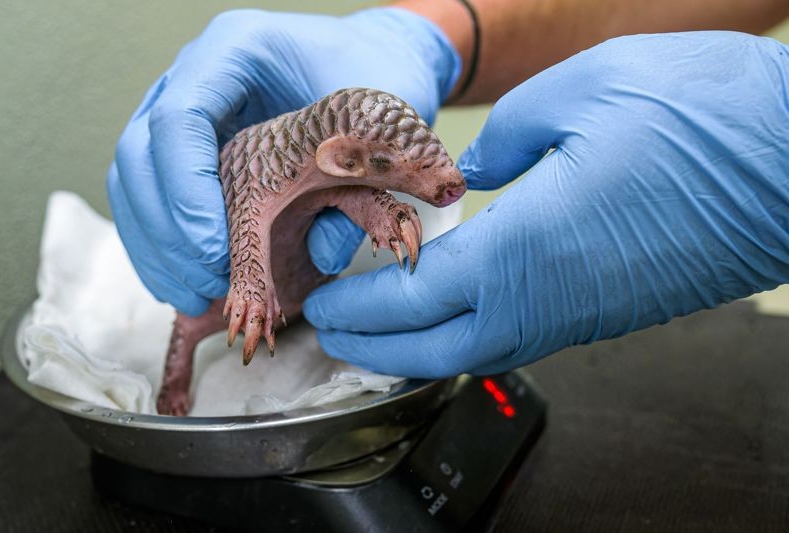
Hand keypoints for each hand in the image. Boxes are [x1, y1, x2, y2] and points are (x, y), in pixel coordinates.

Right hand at [107, 7, 459, 314]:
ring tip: (195, 295)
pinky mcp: (181, 145)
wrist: (364, 61)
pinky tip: (188, 280)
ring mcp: (178, 109)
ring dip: (157, 245)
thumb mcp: (380, 118)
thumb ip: (360, 177)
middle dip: (168, 229)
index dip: (188, 191)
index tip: (217, 251)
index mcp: (235, 50)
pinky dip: (160, 243)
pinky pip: (145, 195)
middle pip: (140, 152)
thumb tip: (325, 254)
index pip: (181, 117)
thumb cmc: (372, 75)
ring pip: (131, 179)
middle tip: (210, 281)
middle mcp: (194, 75)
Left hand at [303, 31, 788, 376]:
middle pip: (434, 350)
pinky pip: (518, 340)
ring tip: (381, 330)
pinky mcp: (609, 314)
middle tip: (335, 332)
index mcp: (523, 250)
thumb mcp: (582, 92)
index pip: (412, 297)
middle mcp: (545, 301)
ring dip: (416, 349)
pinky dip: (467, 337)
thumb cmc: (700, 118)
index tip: (326, 303)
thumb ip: (508, 137)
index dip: (360, 305)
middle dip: (375, 348)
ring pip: (475, 354)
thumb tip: (474, 170)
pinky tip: (456, 312)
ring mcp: (580, 317)